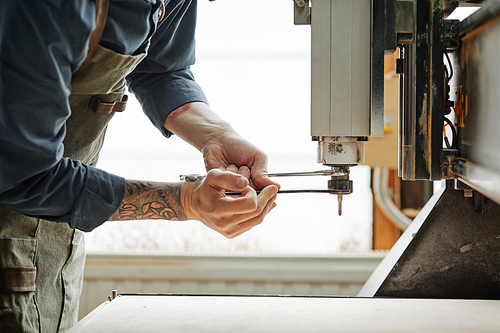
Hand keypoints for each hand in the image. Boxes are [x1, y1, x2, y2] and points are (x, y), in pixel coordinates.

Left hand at [163, 102, 279, 190]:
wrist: (218, 138)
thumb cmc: (240, 145)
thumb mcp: (258, 156)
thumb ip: (265, 172)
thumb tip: (276, 187)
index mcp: (257, 182)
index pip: (265, 192)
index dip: (261, 183)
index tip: (256, 168)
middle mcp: (244, 187)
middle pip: (250, 191)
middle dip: (246, 175)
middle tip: (241, 163)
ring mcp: (231, 187)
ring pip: (237, 188)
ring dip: (236, 174)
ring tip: (232, 163)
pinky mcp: (218, 186)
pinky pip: (225, 185)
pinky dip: (226, 173)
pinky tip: (223, 166)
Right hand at [182, 169, 277, 237]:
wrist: (195, 204)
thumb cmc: (205, 188)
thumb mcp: (213, 176)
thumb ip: (229, 177)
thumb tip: (246, 182)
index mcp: (220, 210)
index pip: (250, 205)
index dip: (254, 193)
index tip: (249, 186)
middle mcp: (225, 224)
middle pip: (257, 213)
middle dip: (267, 199)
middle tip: (273, 188)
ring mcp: (229, 231)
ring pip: (257, 220)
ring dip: (267, 207)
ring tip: (271, 196)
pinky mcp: (232, 234)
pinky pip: (252, 224)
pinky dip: (260, 213)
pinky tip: (264, 204)